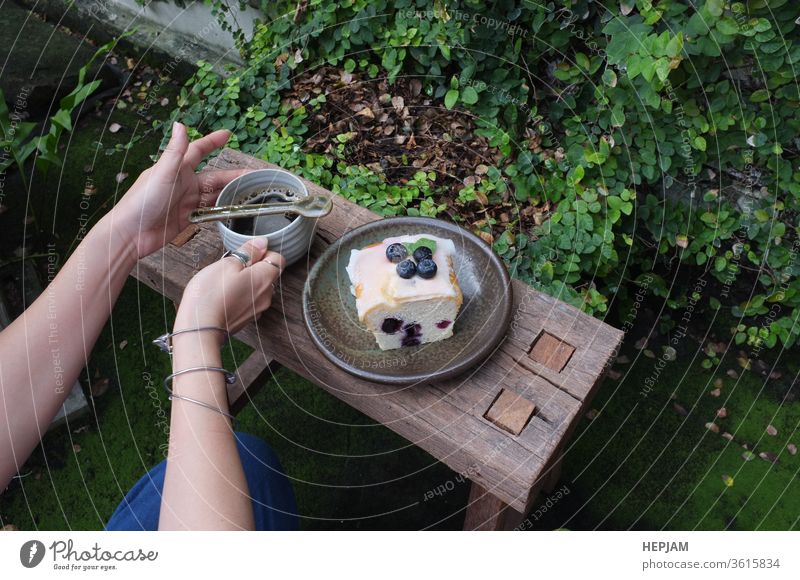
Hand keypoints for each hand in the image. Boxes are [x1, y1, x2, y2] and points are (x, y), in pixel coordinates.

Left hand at [111, 122, 248, 257]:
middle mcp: (184, 183)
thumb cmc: (142, 200)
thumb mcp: (162, 173)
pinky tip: (234, 211)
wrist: (132, 233)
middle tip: (255, 177)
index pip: (199, 150)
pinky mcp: (188, 218)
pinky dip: (221, 211)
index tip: (227, 134)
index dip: (213, 142)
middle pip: (215, 177)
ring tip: (251, 194)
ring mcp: (187, 201)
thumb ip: (174, 151)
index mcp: (178, 169)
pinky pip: (209, 212)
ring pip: (215, 195)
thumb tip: (180, 123)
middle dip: (234, 176)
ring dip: (231, 194)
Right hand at [175, 238, 285, 332]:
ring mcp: (258, 309)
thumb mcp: (227, 264)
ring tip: (225, 283)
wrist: (200, 329)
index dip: (263, 252)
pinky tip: (224, 296)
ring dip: (246, 282)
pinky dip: (240, 296)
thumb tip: (262, 242)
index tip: (247, 253)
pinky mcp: (248, 318)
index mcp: (265, 278)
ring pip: (258, 288)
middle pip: (268, 274)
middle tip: (231, 268)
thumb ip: (248, 252)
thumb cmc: (210, 295)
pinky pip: (249, 301)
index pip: (278, 258)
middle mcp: (267, 294)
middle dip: (253, 267)